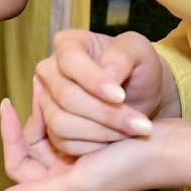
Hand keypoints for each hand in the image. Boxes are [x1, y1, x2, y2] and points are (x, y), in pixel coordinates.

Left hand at [0, 96, 190, 190]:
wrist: (170, 147)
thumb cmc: (127, 168)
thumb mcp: (80, 184)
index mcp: (59, 186)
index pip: (17, 163)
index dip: (9, 136)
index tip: (7, 104)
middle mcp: (66, 172)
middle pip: (32, 142)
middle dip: (36, 117)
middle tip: (40, 89)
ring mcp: (80, 155)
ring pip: (49, 126)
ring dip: (53, 107)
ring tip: (57, 88)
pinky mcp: (94, 137)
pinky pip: (69, 116)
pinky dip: (68, 104)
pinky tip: (71, 88)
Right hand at [33, 29, 178, 155]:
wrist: (143, 97)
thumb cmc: (140, 68)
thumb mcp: (140, 51)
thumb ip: (123, 55)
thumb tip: (108, 74)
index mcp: (68, 44)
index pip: (69, 61)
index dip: (93, 80)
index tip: (120, 96)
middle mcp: (49, 71)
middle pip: (65, 96)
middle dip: (105, 113)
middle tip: (140, 124)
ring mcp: (47, 101)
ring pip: (61, 122)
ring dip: (102, 132)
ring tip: (132, 131)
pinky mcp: (51, 128)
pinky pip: (64, 143)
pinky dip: (95, 146)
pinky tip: (117, 140)